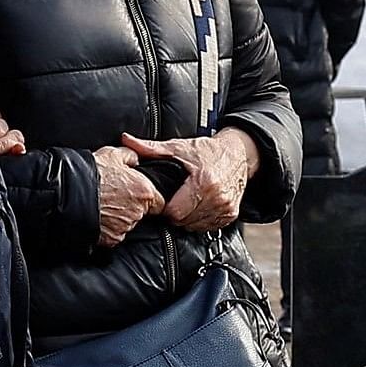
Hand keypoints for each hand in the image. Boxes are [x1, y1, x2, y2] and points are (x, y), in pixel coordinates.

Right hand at [91, 143, 163, 246]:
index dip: (149, 198)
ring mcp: (124, 226)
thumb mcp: (113, 154)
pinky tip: (97, 216)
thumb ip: (131, 156)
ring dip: (119, 217)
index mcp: (144, 191)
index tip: (138, 195)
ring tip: (103, 205)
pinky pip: (114, 234)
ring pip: (127, 224)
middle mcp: (138, 211)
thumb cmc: (91, 173)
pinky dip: (108, 228)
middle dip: (131, 207)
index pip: (160, 202)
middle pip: (142, 213)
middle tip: (114, 197)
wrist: (67, 192)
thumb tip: (135, 159)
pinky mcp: (111, 238)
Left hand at [121, 130, 257, 231]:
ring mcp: (226, 208)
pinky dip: (200, 220)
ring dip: (188, 218)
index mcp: (203, 182)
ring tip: (187, 201)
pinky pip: (208, 227)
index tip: (165, 198)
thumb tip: (126, 140)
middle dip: (175, 213)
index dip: (165, 207)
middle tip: (175, 199)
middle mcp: (217, 197)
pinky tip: (198, 206)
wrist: (239, 154)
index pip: (175, 212)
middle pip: (183, 221)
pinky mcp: (231, 215)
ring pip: (195, 226)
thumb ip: (151, 148)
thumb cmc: (207, 151)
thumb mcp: (179, 148)